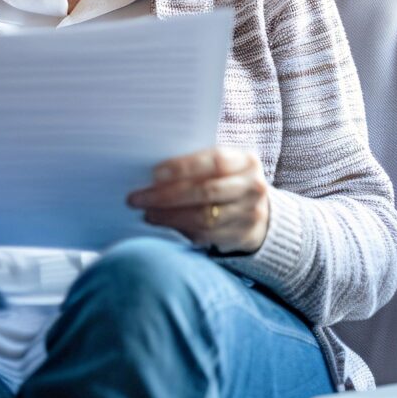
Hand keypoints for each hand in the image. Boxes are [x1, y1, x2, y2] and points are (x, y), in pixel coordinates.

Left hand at [126, 147, 269, 253]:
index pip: (215, 162)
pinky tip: (162, 223)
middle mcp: (252, 187)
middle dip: (166, 196)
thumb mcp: (222, 165)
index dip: (183, 167)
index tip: (154, 174)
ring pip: (203, 218)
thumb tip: (153, 174)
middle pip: (206, 192)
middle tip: (137, 198)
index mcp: (246, 161)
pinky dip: (180, 229)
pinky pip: (205, 235)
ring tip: (147, 212)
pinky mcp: (242, 236)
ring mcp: (250, 214)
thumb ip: (197, 164)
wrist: (259, 210)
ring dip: (169, 216)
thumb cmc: (228, 180)